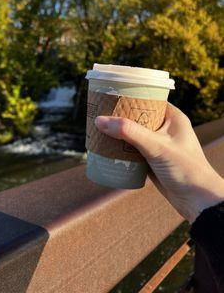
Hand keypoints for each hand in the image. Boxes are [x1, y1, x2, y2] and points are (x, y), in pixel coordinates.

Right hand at [95, 103, 223, 222]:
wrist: (198, 201)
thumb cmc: (186, 169)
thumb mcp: (156, 146)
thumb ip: (129, 132)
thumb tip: (100, 120)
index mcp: (173, 117)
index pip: (148, 99)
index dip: (130, 97)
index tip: (111, 96)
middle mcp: (165, 129)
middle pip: (137, 117)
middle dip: (119, 117)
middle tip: (100, 112)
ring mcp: (158, 145)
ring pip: (133, 135)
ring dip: (118, 134)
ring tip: (99, 129)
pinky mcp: (152, 160)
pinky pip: (133, 150)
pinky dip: (121, 150)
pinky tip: (107, 149)